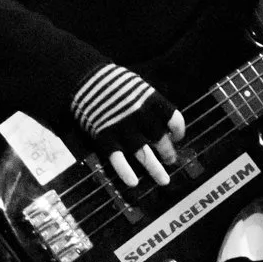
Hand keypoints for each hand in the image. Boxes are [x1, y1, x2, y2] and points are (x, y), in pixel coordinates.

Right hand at [70, 63, 185, 187]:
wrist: (84, 78)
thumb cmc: (111, 81)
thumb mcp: (136, 86)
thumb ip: (148, 102)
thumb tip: (159, 118)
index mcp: (152, 101)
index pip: (174, 120)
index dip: (178, 131)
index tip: (177, 137)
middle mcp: (142, 117)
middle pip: (161, 140)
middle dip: (168, 152)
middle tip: (171, 160)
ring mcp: (124, 129)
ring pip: (145, 155)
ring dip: (156, 169)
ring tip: (164, 180)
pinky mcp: (106, 138)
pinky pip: (118, 160)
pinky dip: (126, 173)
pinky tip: (133, 183)